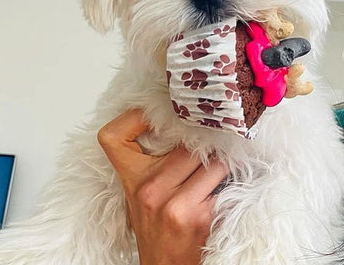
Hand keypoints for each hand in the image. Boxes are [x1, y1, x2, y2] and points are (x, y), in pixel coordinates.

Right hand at [98, 110, 227, 264]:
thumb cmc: (155, 228)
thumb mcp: (141, 192)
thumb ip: (152, 161)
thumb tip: (181, 124)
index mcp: (131, 178)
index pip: (113, 136)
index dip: (134, 117)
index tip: (159, 114)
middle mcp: (149, 188)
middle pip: (187, 144)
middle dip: (203, 145)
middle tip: (211, 142)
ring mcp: (174, 203)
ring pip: (210, 160)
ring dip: (221, 163)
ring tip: (219, 166)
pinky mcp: (198, 216)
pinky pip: (224, 181)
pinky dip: (230, 179)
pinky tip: (226, 184)